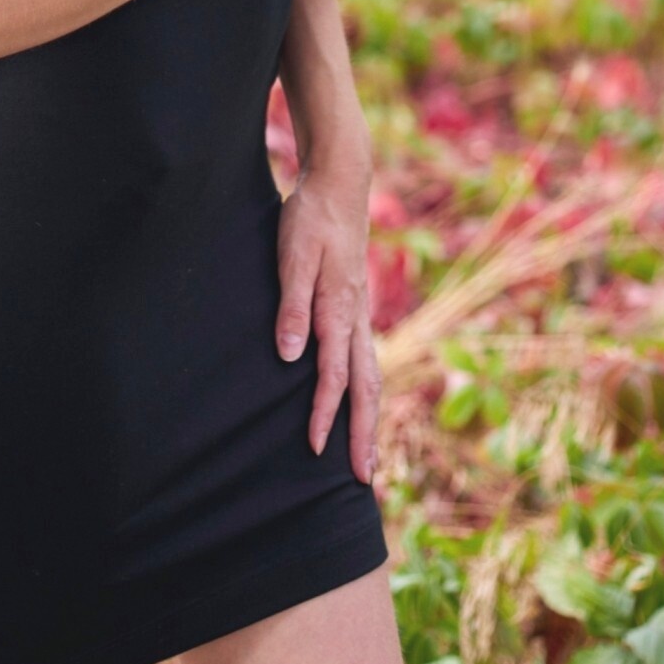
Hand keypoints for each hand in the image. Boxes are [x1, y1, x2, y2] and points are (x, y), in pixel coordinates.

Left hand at [274, 154, 381, 483]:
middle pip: (365, 386)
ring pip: (371, 376)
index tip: (314, 449)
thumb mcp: (293, 256)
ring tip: (368, 456)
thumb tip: (291, 358)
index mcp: (340, 309)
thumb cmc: (311, 218)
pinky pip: (367, 359)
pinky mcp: (357, 306)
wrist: (340, 183)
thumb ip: (292, 307)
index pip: (333, 374)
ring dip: (370, 418)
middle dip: (364, 434)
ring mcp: (361, 312)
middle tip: (364, 480)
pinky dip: (368, 390)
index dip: (323, 414)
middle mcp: (357, 317)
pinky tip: (361, 403)